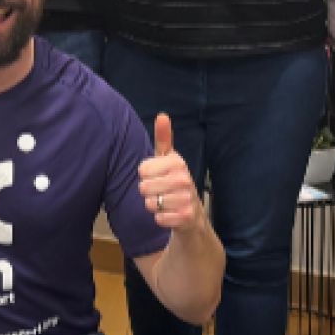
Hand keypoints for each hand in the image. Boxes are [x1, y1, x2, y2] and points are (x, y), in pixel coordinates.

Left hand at [139, 113, 202, 230]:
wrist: (192, 213)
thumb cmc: (174, 182)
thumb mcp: (168, 159)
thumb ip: (163, 138)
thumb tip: (162, 115)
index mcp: (177, 162)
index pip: (142, 170)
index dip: (145, 176)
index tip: (157, 176)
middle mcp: (184, 178)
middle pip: (143, 187)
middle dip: (148, 192)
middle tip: (161, 192)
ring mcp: (186, 198)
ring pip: (150, 204)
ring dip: (154, 206)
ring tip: (166, 203)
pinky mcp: (185, 217)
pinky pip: (158, 218)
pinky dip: (161, 219)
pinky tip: (170, 214)